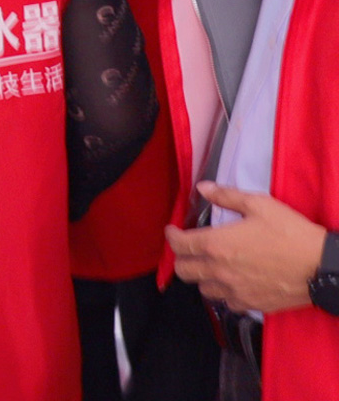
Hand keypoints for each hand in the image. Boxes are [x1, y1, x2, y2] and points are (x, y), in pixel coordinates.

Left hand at [167, 184, 327, 314]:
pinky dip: (225, 294)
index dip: (172, 236)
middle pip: (184, 272)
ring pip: (204, 290)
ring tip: (212, 267)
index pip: (179, 245)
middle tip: (190, 250)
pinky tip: (233, 284)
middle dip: (182, 258)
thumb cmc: (290, 233)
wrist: (322, 266)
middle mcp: (220, 272)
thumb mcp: (259, 205)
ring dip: (203, 278)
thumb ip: (227, 196)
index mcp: (216, 245)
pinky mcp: (253, 305)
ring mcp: (236, 292)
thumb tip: (203, 188)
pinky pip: (228, 304)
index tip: (173, 230)